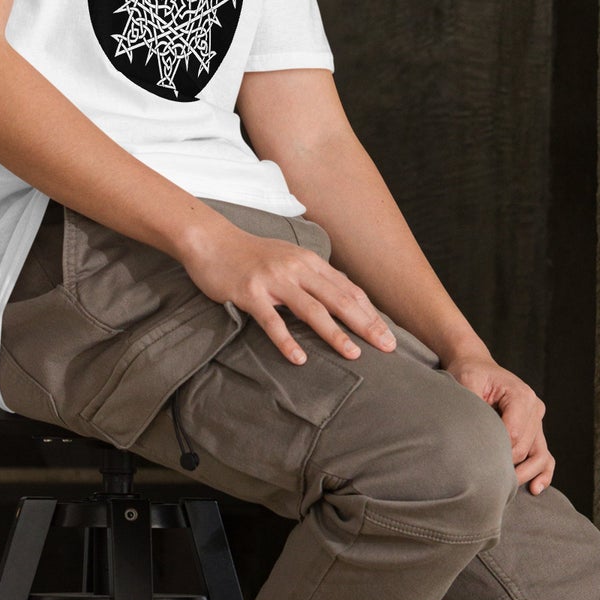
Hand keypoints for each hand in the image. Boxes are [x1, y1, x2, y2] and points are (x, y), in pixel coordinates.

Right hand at [180, 217, 397, 364]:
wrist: (212, 241)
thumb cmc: (251, 254)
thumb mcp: (288, 257)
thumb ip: (313, 275)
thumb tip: (341, 295)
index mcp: (308, 261)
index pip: (347, 289)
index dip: (370, 312)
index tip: (388, 333)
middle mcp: (296, 269)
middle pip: (339, 299)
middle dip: (366, 324)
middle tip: (387, 347)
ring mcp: (273, 280)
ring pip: (312, 310)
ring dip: (335, 333)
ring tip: (354, 355)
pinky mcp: (250, 293)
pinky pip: (272, 322)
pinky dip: (287, 341)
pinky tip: (300, 359)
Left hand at [442, 351, 554, 494]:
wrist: (476, 365)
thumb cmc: (470, 373)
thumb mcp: (467, 382)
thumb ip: (474, 406)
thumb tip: (474, 435)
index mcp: (521, 396)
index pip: (514, 435)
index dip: (497, 451)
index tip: (478, 460)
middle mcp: (535, 408)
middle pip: (526, 448)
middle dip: (508, 465)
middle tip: (485, 477)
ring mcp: (538, 420)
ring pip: (540, 455)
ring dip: (526, 474)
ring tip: (509, 489)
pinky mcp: (535, 429)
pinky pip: (545, 454)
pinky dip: (543, 472)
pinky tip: (536, 488)